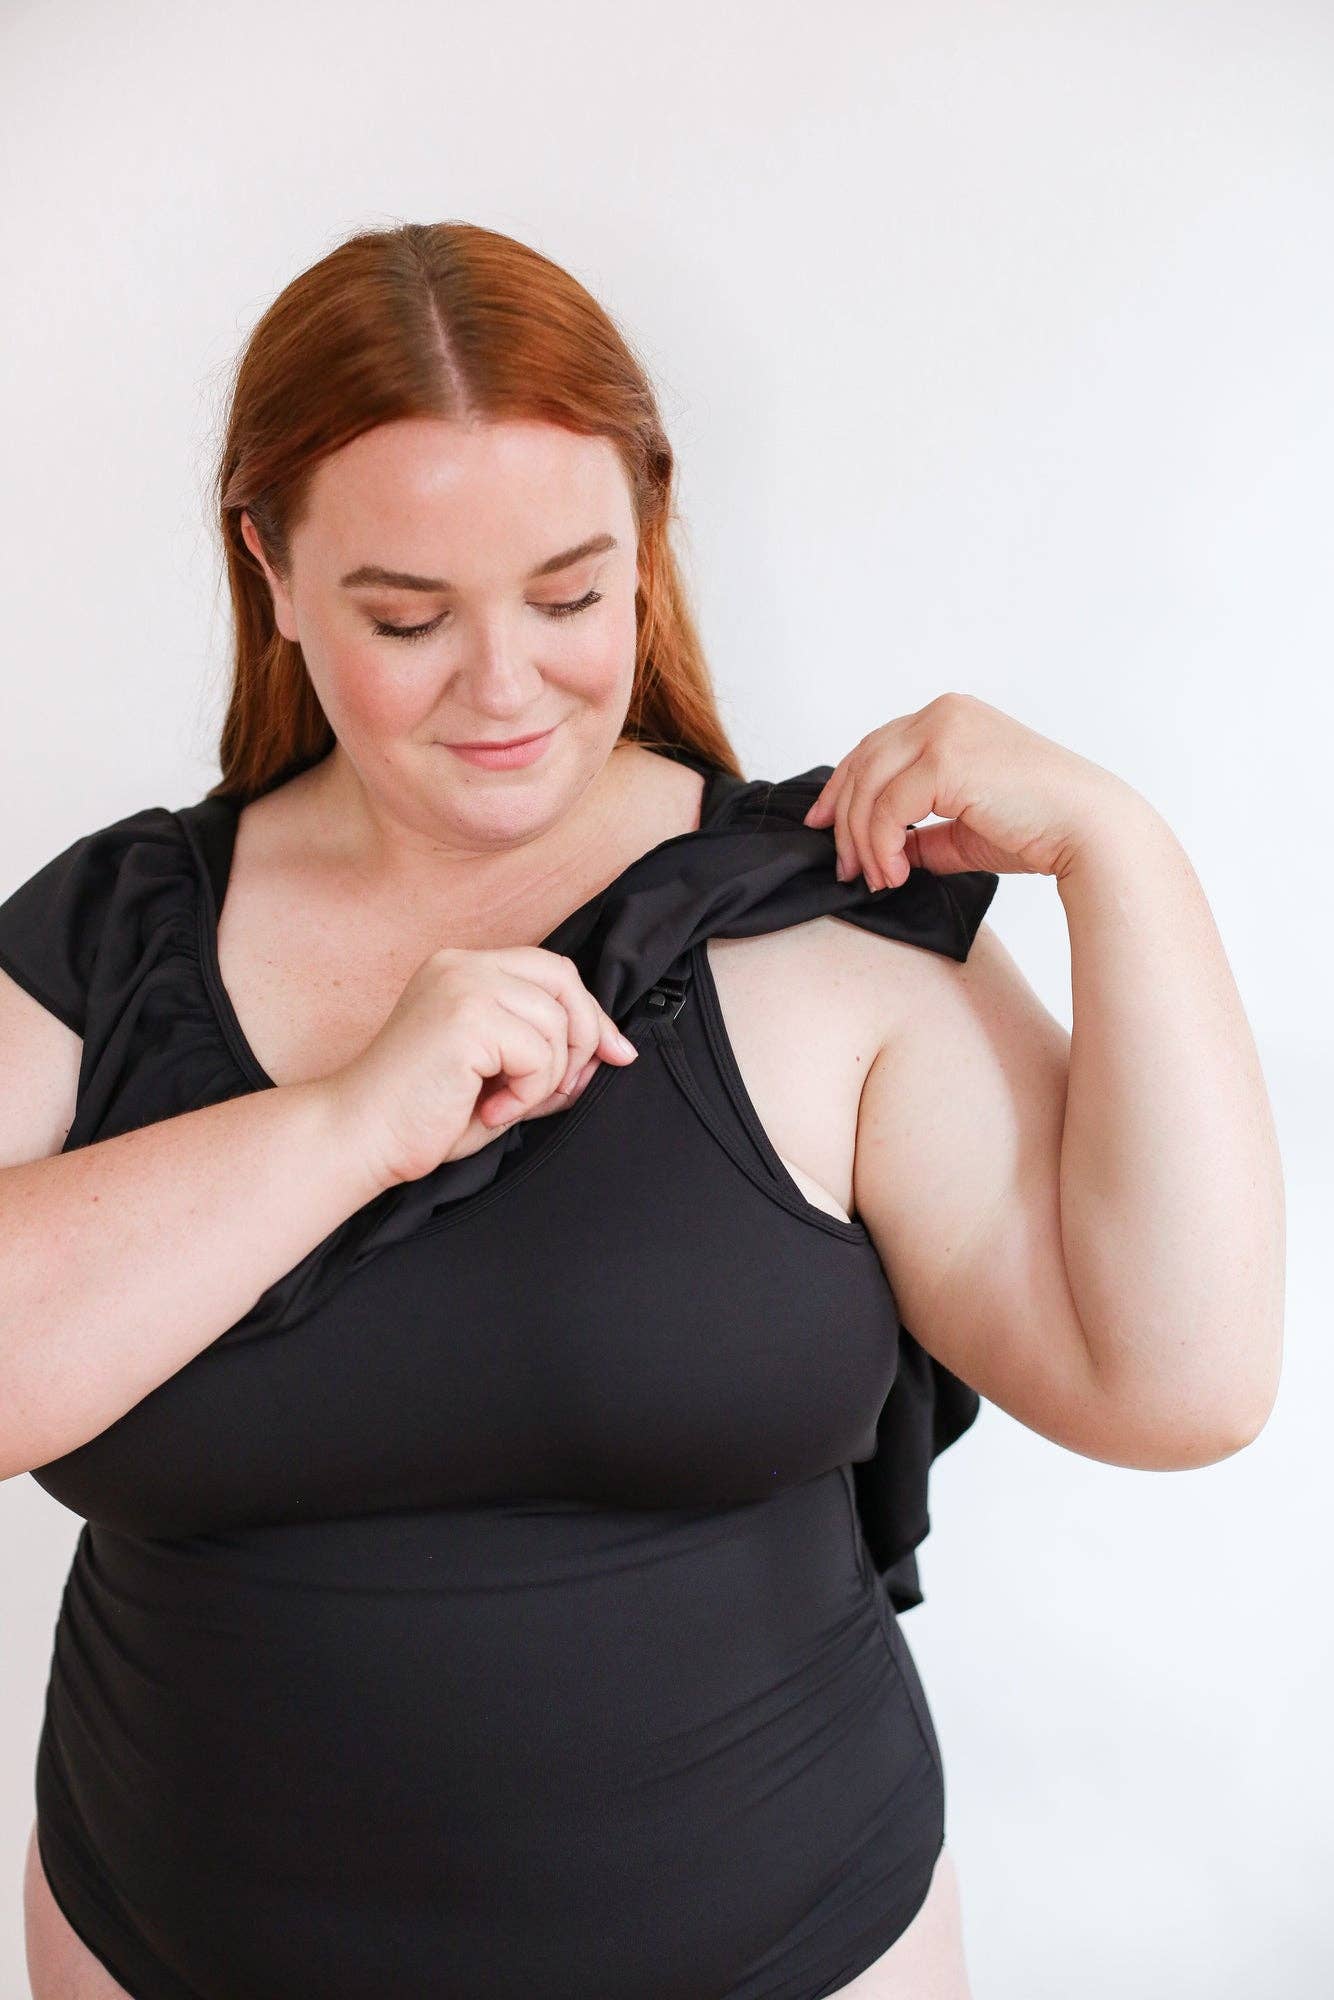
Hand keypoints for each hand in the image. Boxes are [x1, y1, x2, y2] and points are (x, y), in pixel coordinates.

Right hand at [318, 945, 638, 1189]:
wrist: (359, 1137)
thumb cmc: (421, 1116)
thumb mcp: (498, 1078)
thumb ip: (545, 1057)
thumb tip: (608, 1052)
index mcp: (462, 970)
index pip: (552, 971)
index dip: (590, 1013)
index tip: (614, 1054)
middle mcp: (461, 965)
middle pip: (564, 980)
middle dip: (584, 1038)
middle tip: (563, 1090)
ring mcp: (462, 985)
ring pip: (556, 1024)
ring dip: (546, 1079)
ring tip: (500, 1105)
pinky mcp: (465, 1016)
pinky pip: (538, 1054)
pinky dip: (528, 1093)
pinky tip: (487, 1110)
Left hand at [801, 692, 1141, 887]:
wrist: (1089, 831)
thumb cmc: (1040, 829)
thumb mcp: (964, 828)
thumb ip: (924, 833)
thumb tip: (889, 853)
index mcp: (951, 719)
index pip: (875, 747)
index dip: (840, 787)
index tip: (822, 824)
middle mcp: (944, 714)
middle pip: (863, 763)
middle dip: (842, 818)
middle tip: (844, 865)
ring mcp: (945, 730)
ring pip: (869, 786)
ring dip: (861, 840)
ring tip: (875, 878)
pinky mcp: (947, 758)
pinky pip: (888, 807)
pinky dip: (881, 845)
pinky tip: (895, 873)